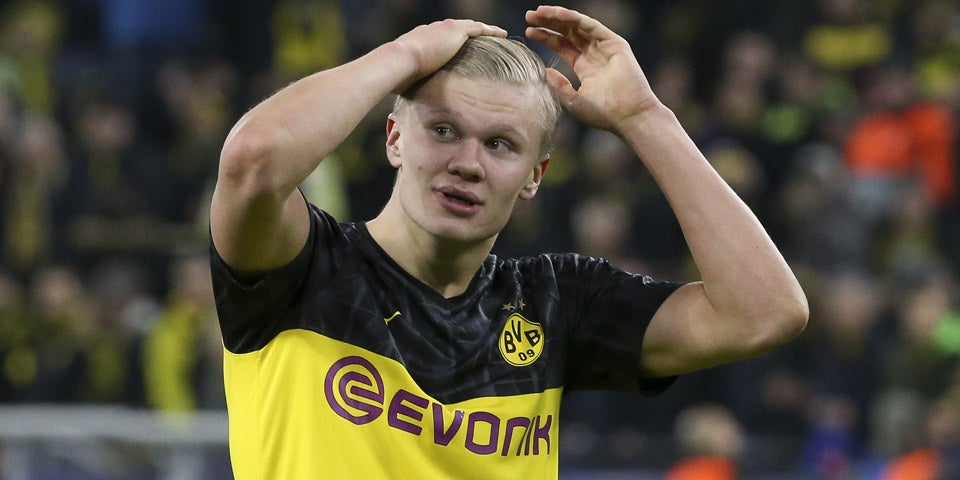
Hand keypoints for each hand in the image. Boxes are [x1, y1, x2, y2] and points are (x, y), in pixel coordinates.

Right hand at [391, 19, 506, 92]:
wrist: (400, 60)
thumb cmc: (397, 73)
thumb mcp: (402, 78)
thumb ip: (407, 82)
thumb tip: (403, 96)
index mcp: (420, 39)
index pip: (437, 38)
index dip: (449, 42)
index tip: (455, 48)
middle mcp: (433, 30)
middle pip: (455, 29)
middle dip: (467, 32)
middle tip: (479, 37)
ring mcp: (445, 28)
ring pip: (470, 26)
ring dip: (483, 30)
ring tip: (496, 34)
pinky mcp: (456, 31)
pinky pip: (480, 28)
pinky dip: (491, 30)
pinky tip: (502, 34)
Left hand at [525, 5, 660, 132]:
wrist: (627, 117)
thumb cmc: (603, 114)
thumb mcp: (573, 100)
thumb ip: (559, 85)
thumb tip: (544, 71)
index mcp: (585, 67)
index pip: (562, 46)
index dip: (546, 37)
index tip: (528, 31)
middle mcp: (594, 54)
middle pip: (568, 32)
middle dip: (549, 23)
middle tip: (529, 16)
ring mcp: (605, 47)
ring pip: (578, 25)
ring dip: (559, 17)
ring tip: (539, 12)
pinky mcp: (615, 43)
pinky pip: (592, 26)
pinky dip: (575, 18)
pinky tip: (559, 14)